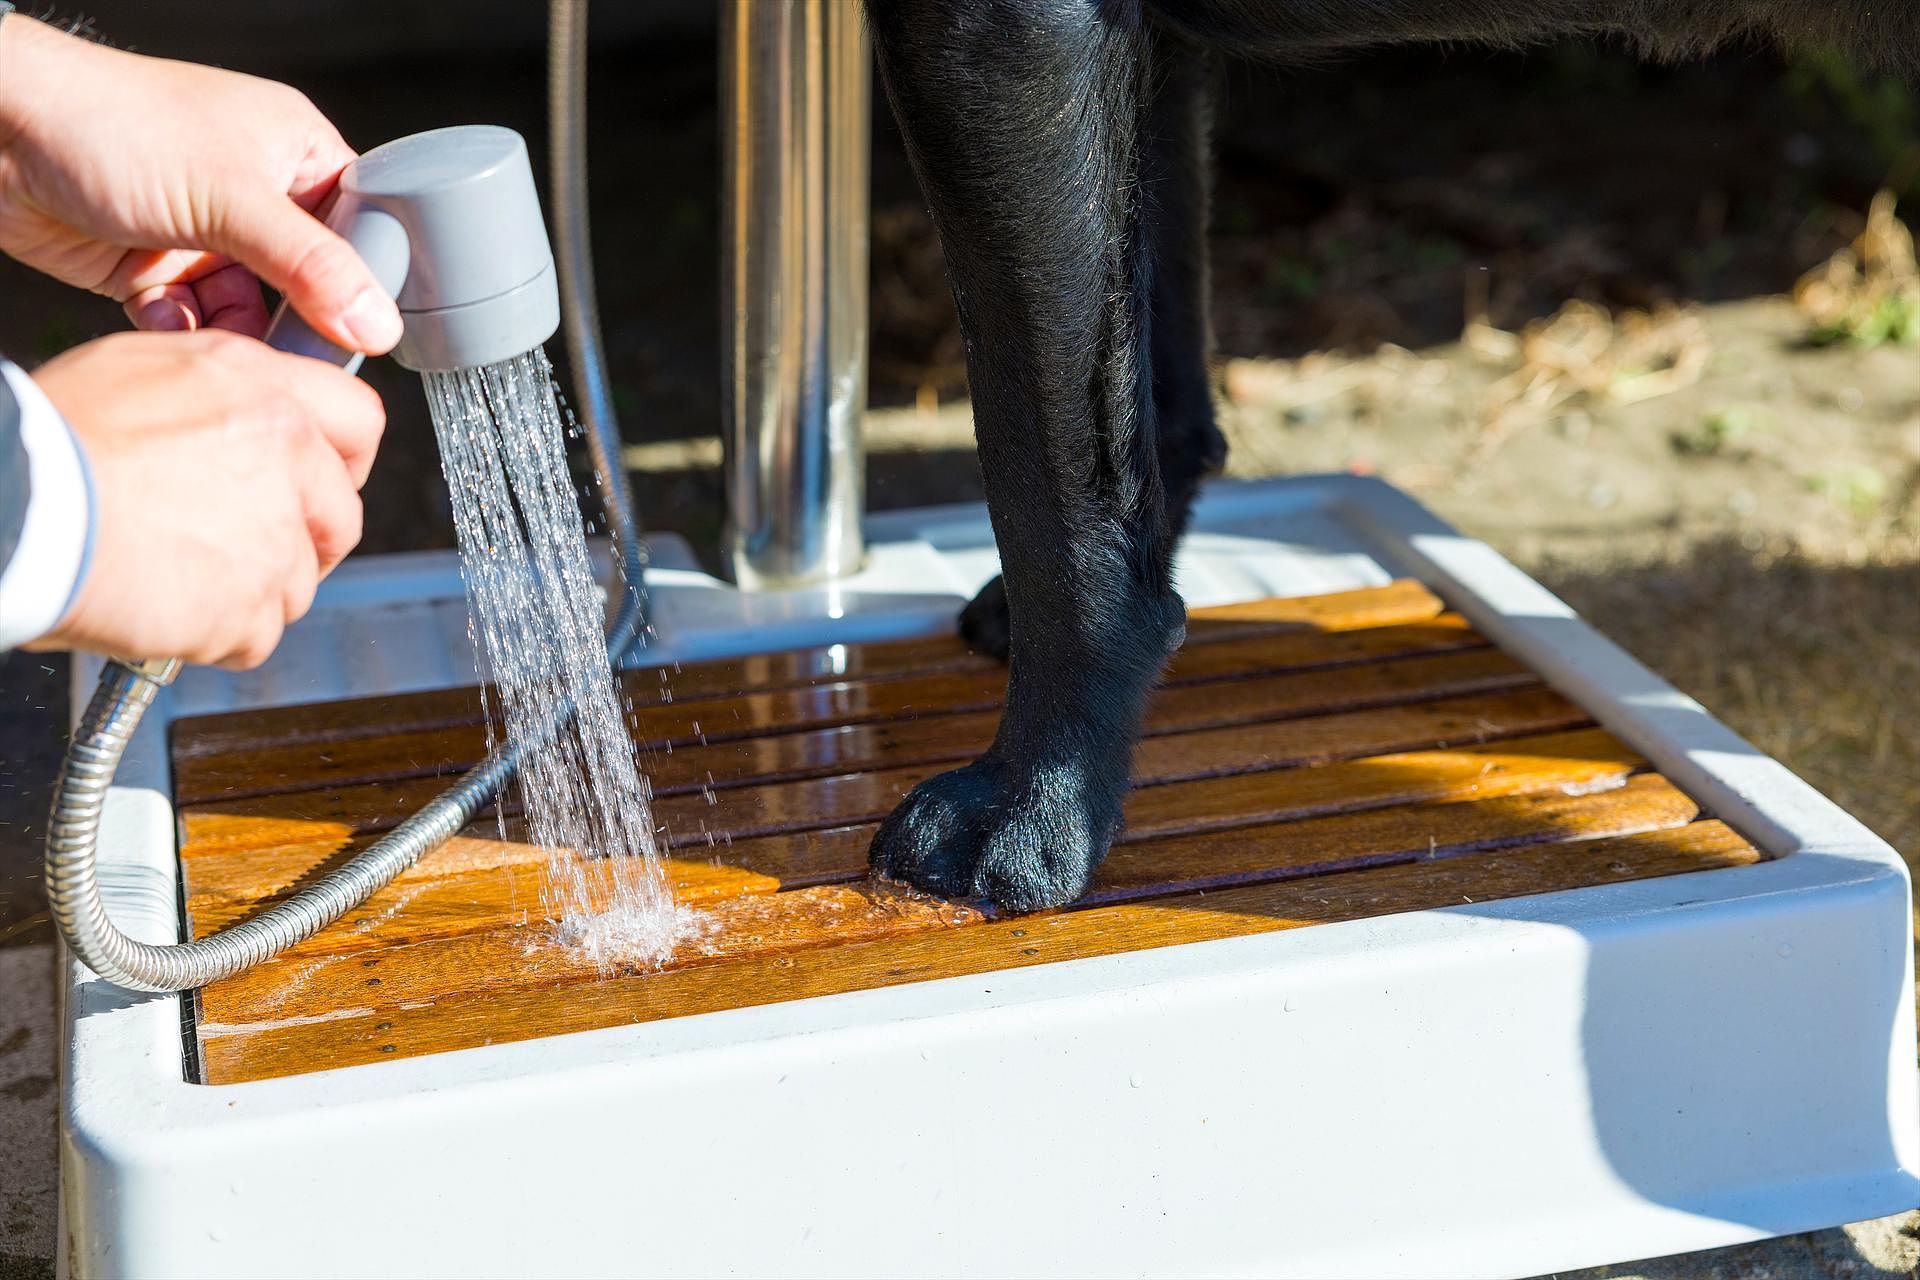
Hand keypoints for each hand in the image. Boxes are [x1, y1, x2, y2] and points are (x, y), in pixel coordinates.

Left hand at [0, 15, 400, 351]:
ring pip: (252, 308)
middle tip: (296, 352)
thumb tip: (378, 324)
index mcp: (294, 151)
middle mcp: (257, 192)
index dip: (370, 280)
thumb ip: (311, 266)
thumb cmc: (113, 125)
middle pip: (310, 280)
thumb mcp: (231, 197)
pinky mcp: (157, 267)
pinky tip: (166, 319)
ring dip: (237, 333)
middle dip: (298, 318)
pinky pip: (195, 319)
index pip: (363, 226)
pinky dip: (185, 331)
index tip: (371, 330)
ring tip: (222, 342)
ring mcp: (206, 232)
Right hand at [27, 331, 385, 668]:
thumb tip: (245, 413)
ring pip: (297, 583)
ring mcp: (275, 540)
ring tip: (177, 575)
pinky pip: (254, 635)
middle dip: (306, 541)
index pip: (359, 422)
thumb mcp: (140, 370)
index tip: (325, 485)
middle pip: (340, 517)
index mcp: (262, 391)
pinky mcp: (250, 609)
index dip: (344, 461)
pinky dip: (216, 635)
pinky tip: (164, 608)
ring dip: (250, 590)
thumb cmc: (50, 441)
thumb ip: (220, 392)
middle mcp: (286, 460)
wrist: (16, 508)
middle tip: (249, 551)